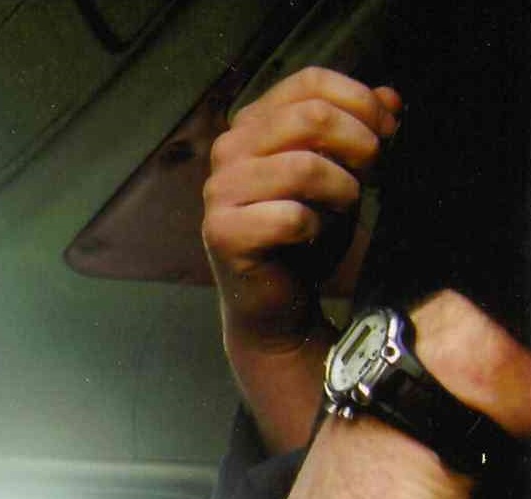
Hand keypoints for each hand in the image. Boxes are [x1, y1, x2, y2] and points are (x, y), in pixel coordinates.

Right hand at [203, 67, 401, 452]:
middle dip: (358, 143)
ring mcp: (220, 193)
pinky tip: (312, 238)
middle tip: (372, 171)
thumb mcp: (343, 171)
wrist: (278, 301)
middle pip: (308, 118)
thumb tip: (392, 97)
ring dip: (341, 190)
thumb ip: (362, 130)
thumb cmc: (307, 234)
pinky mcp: (223, 234)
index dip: (359, 99)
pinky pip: (290, 217)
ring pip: (302, 167)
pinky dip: (316, 228)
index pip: (308, 83)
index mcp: (252, 125)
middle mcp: (228, 151)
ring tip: (343, 208)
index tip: (389, 129)